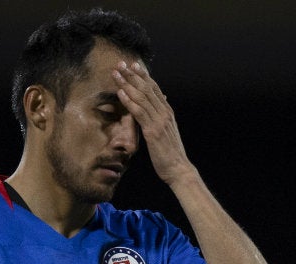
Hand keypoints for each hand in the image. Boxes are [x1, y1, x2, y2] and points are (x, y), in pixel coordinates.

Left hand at [113, 61, 196, 186]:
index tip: (133, 65)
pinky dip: (129, 101)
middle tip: (121, 64)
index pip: (154, 88)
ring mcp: (159, 121)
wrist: (179, 169)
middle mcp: (164, 113)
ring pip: (142, 97)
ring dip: (127, 84)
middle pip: (147, 88)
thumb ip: (162, 118)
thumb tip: (160, 106)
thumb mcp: (167, 132)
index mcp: (168, 112)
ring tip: (116, 74)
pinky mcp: (152, 131)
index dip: (143, 75)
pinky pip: (139, 113)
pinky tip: (120, 93)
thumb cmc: (171, 153)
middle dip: (133, 75)